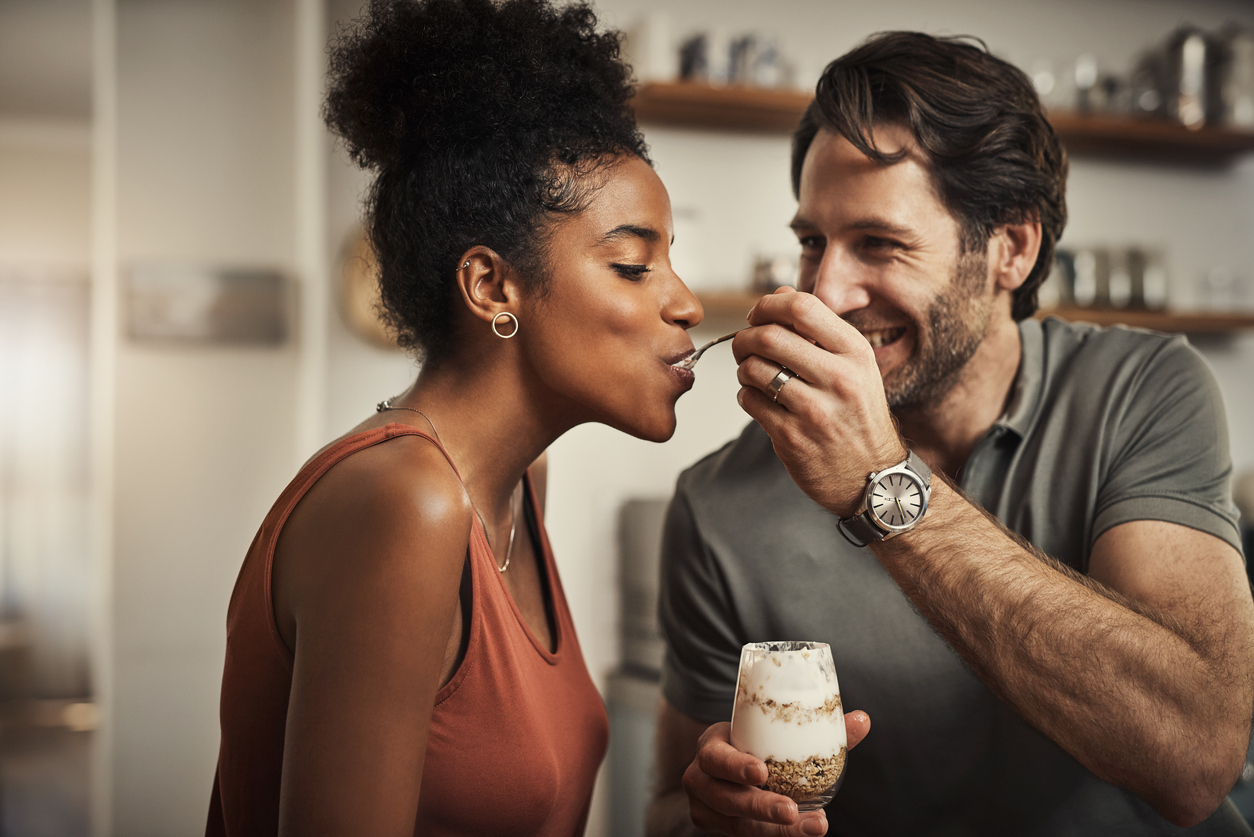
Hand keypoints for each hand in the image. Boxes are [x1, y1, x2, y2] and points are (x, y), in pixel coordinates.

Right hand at [681, 711, 870, 835]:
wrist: (725, 769)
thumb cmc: (752, 745)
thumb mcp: (770, 733)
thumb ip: (817, 730)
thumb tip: (862, 720)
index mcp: (710, 749)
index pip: (715, 758)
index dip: (735, 766)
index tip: (762, 771)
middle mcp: (701, 781)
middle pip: (727, 799)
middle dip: (761, 807)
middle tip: (792, 811)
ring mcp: (707, 810)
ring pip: (739, 826)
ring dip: (776, 830)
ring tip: (813, 827)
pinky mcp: (719, 830)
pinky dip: (775, 836)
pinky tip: (805, 831)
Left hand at [732, 288, 904, 516]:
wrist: (874, 477)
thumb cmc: (858, 416)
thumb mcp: (854, 366)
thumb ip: (818, 330)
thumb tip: (779, 294)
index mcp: (855, 353)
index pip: (802, 306)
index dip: (768, 305)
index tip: (758, 315)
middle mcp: (839, 379)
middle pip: (769, 336)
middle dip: (745, 337)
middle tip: (744, 345)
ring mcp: (815, 411)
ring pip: (753, 369)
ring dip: (744, 368)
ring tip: (754, 375)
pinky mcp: (793, 438)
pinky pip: (750, 401)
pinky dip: (746, 395)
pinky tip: (760, 399)